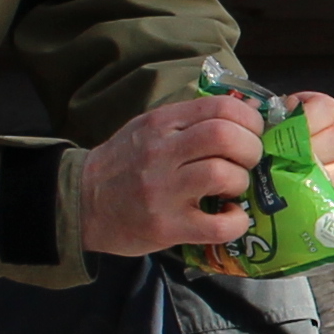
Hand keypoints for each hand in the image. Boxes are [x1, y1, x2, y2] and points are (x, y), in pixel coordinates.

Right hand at [77, 89, 333, 256]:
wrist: (82, 202)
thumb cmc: (124, 163)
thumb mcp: (149, 128)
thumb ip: (190, 120)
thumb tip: (247, 112)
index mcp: (162, 123)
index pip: (220, 107)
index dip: (249, 119)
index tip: (252, 133)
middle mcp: (162, 152)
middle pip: (225, 137)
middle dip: (250, 149)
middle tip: (247, 161)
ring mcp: (163, 190)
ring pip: (222, 175)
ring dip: (240, 182)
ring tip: (232, 188)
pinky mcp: (166, 226)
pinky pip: (217, 225)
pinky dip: (236, 221)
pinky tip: (230, 217)